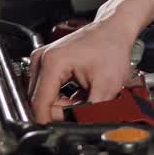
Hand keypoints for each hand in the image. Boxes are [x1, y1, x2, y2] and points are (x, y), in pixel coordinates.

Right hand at [27, 0, 153, 121]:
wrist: (114, 29)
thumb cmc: (112, 47)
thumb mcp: (107, 85)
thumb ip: (91, 110)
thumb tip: (78, 126)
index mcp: (52, 63)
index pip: (39, 104)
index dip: (52, 120)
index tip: (66, 126)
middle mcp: (41, 60)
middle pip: (39, 101)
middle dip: (60, 111)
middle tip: (82, 106)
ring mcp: (41, 60)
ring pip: (42, 96)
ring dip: (60, 103)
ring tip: (83, 95)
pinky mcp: (46, 62)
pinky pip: (46, 89)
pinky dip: (61, 95)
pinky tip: (77, 90)